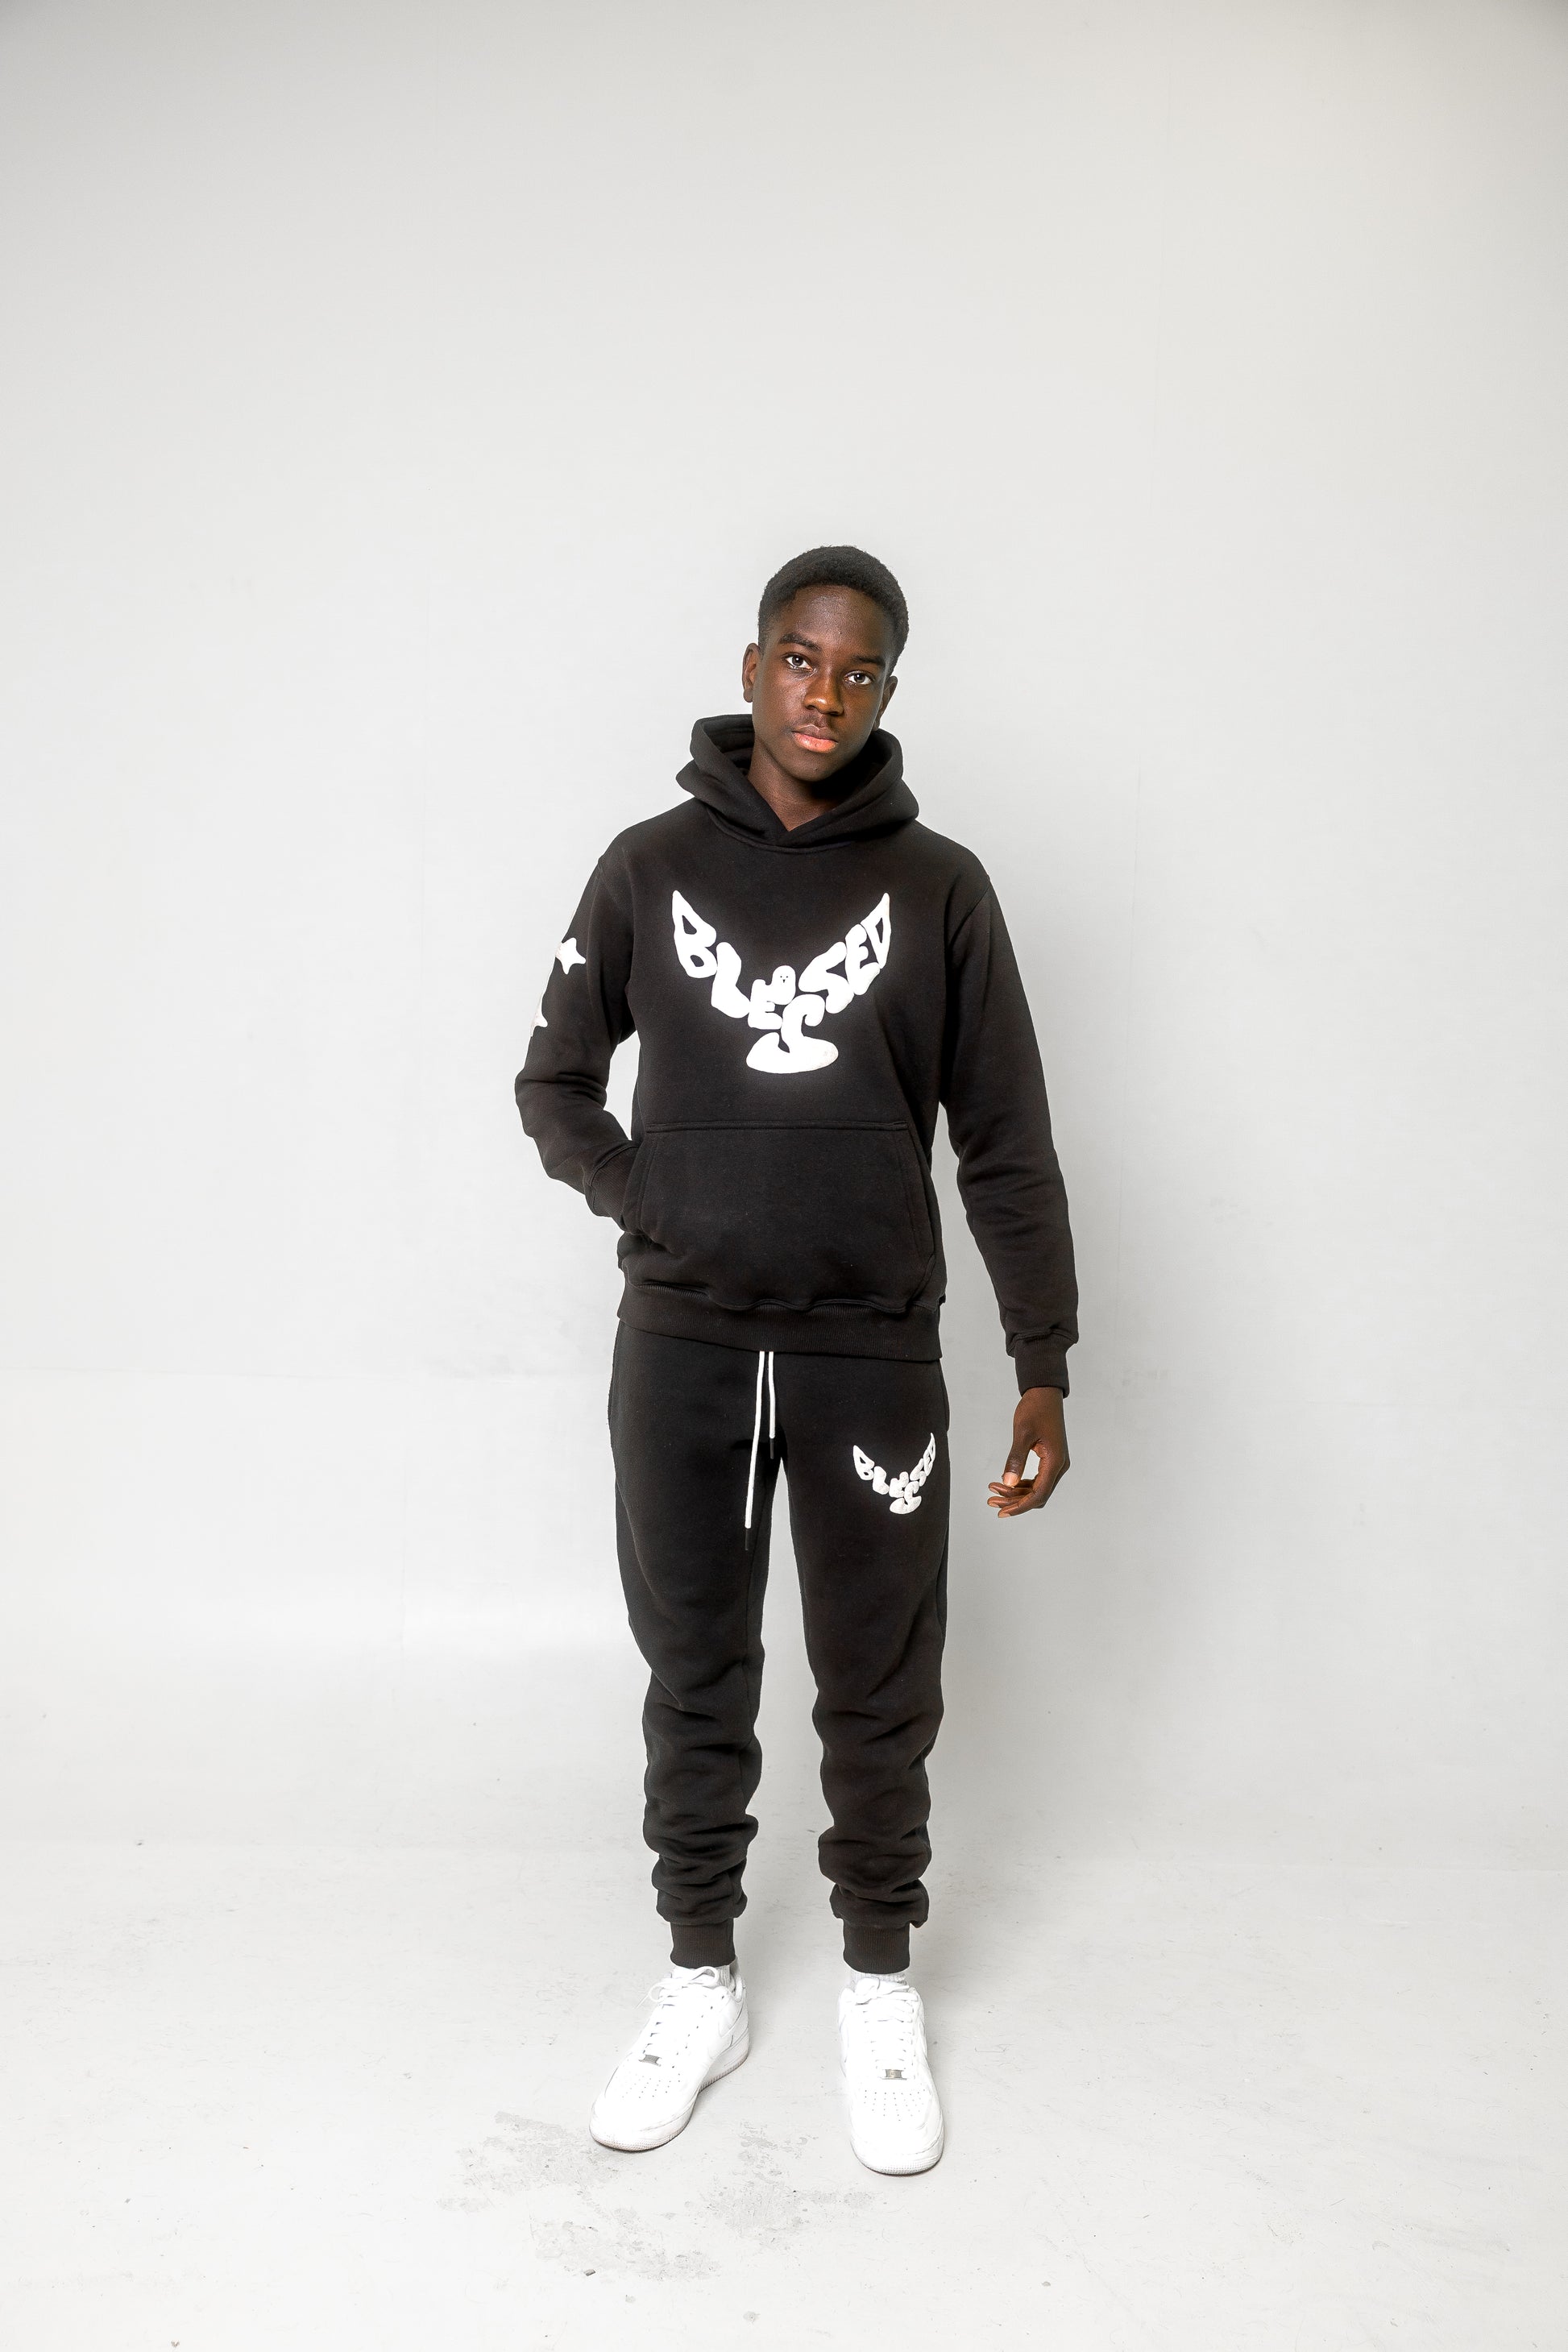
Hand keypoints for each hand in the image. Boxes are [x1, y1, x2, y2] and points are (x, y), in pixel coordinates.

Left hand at [987, 1387, 1068, 1519]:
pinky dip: (1021, 1483)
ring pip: (1036, 1488)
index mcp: (1055, 1461)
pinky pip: (1037, 1479)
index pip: (1039, 1494)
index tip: (1003, 1512)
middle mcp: (1059, 1465)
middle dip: (1015, 1501)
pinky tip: (1005, 1482)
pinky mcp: (1050, 1458)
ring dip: (1016, 1493)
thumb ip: (1015, 1459)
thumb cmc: (1035, 1409)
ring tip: (993, 1492)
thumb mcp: (1022, 1434)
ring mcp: (1056, 1463)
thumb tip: (1007, 1482)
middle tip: (991, 1501)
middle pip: (1038, 1494)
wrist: (1044, 1393)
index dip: (1021, 1506)